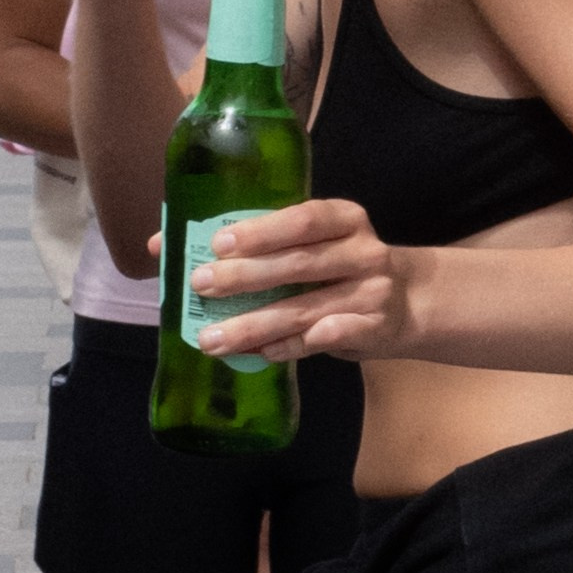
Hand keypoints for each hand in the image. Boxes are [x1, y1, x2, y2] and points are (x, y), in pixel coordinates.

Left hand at [189, 195, 419, 362]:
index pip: (304, 219)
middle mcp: (362, 252)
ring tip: (210, 339)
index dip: (261, 231)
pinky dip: (287, 348)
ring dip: (253, 326)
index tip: (219, 242)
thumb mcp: (311, 241)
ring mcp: (371, 293)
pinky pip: (322, 341)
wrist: (410, 301)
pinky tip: (258, 354)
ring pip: (304, 311)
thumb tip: (162, 243)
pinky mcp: (374, 330)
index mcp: (344, 219)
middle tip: (200, 285)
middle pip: (299, 264)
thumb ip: (255, 240)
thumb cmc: (339, 265)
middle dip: (245, 277)